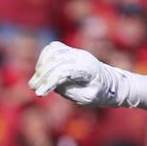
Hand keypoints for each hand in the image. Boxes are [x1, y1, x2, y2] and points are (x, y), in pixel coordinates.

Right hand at [29, 42, 146, 109]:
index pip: (64, 71)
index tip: (39, 94)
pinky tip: (40, 70)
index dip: (49, 82)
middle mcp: (81, 57)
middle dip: (42, 75)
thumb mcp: (87, 98)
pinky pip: (53, 48)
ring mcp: (76, 52)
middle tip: (33, 88)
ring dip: (41, 65)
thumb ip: (70, 90)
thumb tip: (53, 83)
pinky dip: (44, 57)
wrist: (112, 83)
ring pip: (53, 51)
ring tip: (36, 81)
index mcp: (88, 69)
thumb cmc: (100, 93)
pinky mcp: (71, 51)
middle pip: (56, 61)